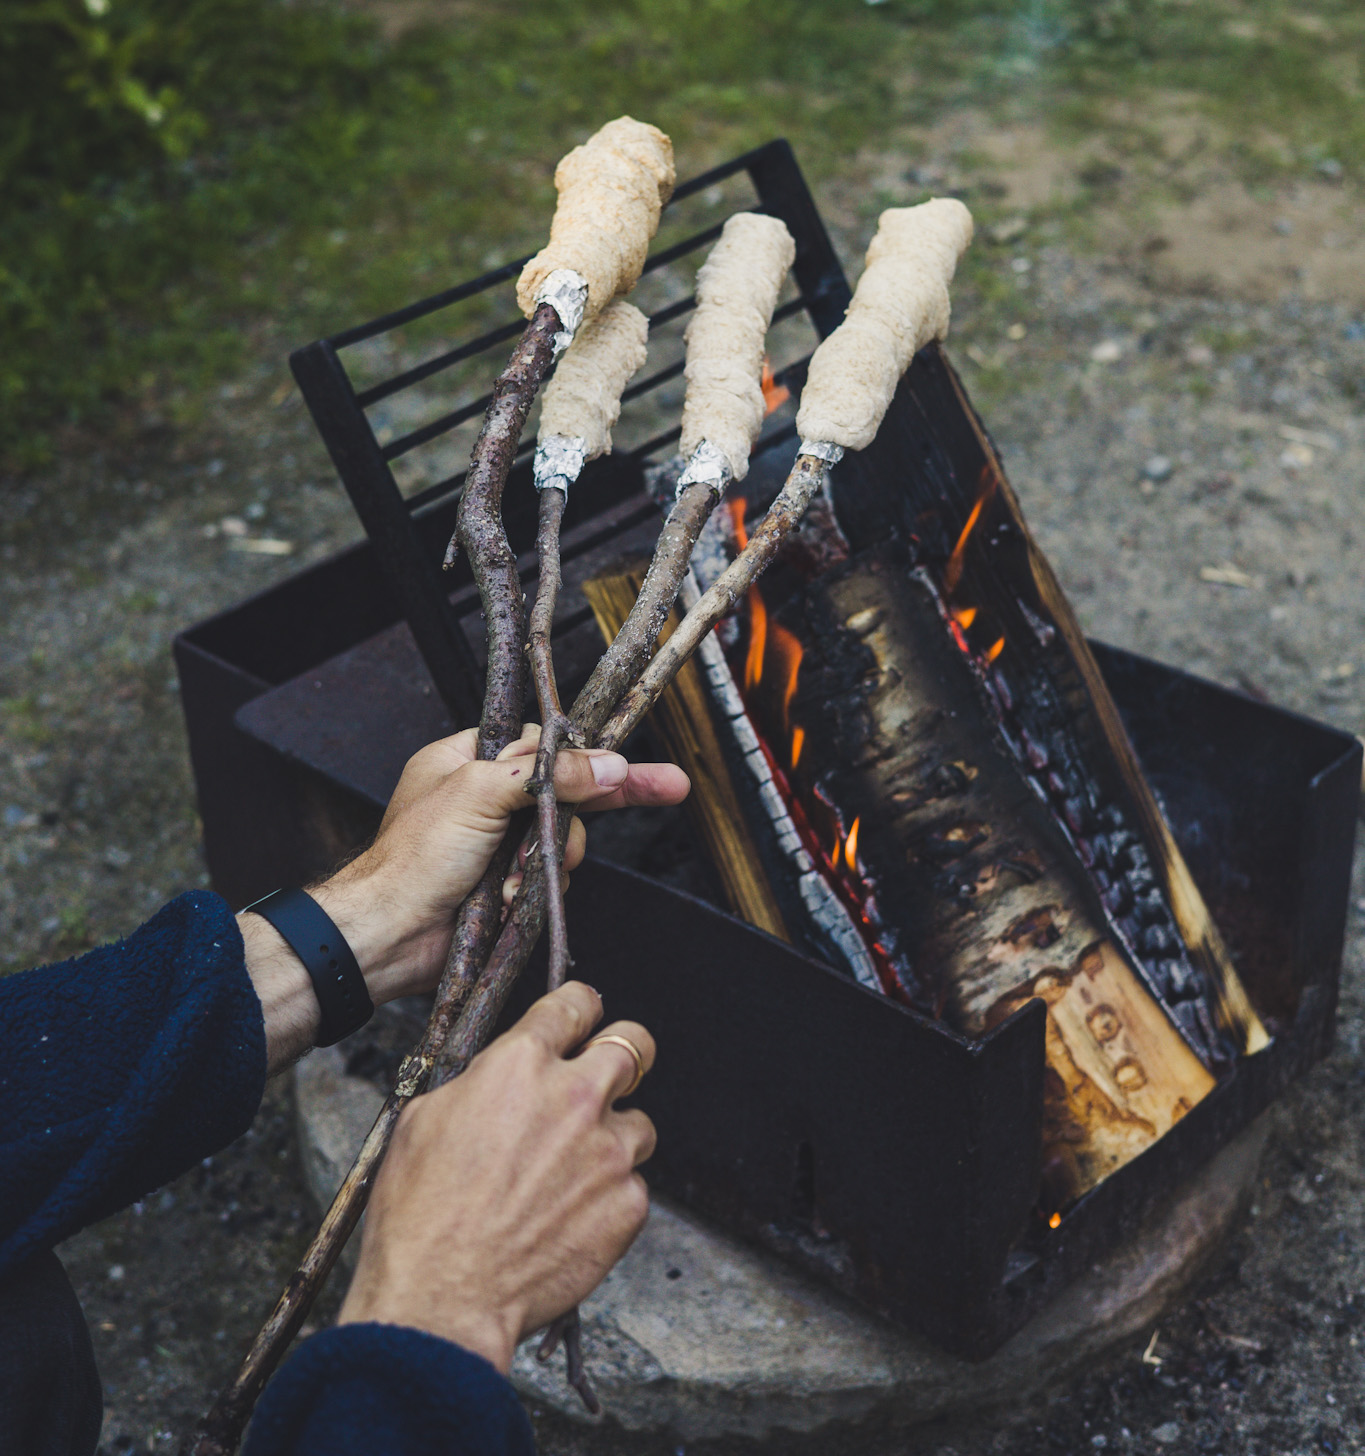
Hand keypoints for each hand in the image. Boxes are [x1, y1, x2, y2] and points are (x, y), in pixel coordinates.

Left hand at [241, 726, 688, 1070]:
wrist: (389, 936)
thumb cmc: (412, 860)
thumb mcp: (481, 792)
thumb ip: (548, 773)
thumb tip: (607, 765)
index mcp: (468, 759)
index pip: (544, 743)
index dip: (585, 751)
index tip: (628, 757)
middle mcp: (487, 797)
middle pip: (567, 789)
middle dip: (602, 797)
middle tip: (670, 786)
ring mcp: (500, 843)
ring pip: (566, 838)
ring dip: (553, 856)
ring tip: (518, 871)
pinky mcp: (509, 884)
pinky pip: (553, 876)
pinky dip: (542, 886)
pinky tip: (514, 894)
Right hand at [338, 982, 654, 1370]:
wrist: (442, 1299)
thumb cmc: (419, 1215)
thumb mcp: (424, 1118)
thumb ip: (480, 1081)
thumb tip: (499, 1076)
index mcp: (521, 1064)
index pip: (574, 1003)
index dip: (579, 1007)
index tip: (583, 1016)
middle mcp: (574, 1096)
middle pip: (634, 1044)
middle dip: (624, 1052)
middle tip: (608, 1074)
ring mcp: (608, 1151)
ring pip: (640, 1123)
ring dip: (613, 1138)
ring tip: (573, 1173)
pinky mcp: (628, 1203)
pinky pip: (634, 1185)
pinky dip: (609, 1197)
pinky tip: (570, 1219)